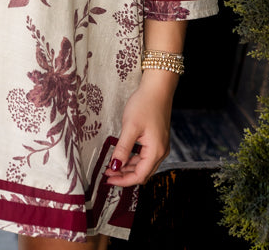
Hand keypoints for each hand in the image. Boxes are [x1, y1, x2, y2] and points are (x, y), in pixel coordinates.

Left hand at [104, 73, 174, 187]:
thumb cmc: (145, 104)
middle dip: (125, 175)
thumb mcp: (130, 127)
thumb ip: (123, 149)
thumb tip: (115, 166)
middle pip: (142, 173)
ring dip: (128, 168)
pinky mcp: (157, 139)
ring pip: (143, 165)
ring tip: (113, 165)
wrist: (157, 88)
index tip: (108, 178)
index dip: (123, 180)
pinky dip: (134, 159)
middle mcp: (161, 151)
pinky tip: (123, 156)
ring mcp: (160, 145)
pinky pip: (145, 156)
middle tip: (108, 173)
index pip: (139, 176)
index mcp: (156, 151)